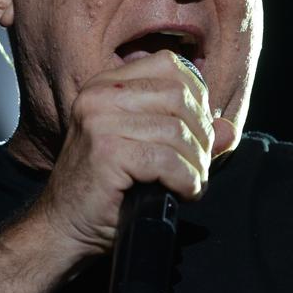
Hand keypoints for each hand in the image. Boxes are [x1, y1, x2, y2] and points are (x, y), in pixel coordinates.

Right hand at [34, 51, 237, 258]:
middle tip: (199, 163)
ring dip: (196, 163)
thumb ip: (187, 134)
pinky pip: (167, 159)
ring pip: (177, 130)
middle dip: (201, 133)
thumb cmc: (105, 190)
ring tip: (191, 182)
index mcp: (106, 84)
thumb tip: (229, 130)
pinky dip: (186, 180)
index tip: (198, 129)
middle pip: (179, 95)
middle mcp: (100, 95)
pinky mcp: (106, 152)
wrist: (63, 227)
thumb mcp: (147, 150)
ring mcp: (100, 121)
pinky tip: (183, 192)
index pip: (169, 65)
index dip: (196, 95)